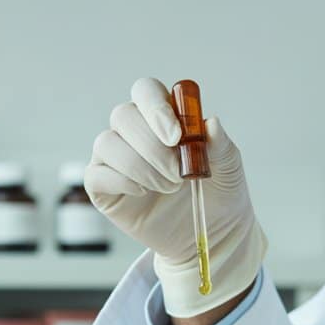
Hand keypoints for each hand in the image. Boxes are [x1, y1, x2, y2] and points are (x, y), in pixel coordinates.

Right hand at [84, 77, 266, 318]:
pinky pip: (95, 175)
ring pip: (106, 143)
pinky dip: (120, 181)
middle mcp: (134, 132)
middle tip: (178, 174)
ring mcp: (115, 160)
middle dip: (151, 146)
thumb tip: (211, 123)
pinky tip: (144, 193)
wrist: (212, 233)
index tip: (176, 137)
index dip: (155, 108)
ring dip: (139, 167)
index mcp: (162, 117)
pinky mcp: (103, 188)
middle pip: (123, 116)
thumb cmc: (219, 192)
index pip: (145, 91)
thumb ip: (221, 144)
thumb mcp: (229, 168)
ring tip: (169, 188)